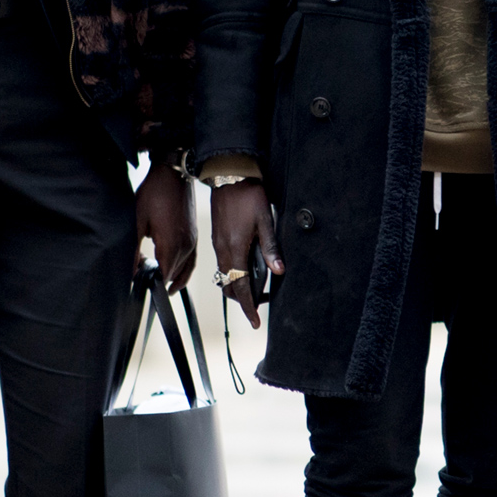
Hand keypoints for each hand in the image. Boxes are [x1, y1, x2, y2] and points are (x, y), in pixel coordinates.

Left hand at [136, 166, 195, 291]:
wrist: (174, 173)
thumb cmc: (155, 193)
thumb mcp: (137, 220)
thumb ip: (133, 249)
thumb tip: (129, 271)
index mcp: (172, 244)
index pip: (164, 277)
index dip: (150, 281)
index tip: (138, 277)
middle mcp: (186, 246)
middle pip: (173, 275)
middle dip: (157, 277)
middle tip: (140, 267)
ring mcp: (192, 242)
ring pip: (184, 271)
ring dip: (170, 275)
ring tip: (153, 275)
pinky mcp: (194, 236)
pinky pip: (191, 262)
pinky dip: (183, 271)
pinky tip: (174, 275)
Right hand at [209, 181, 278, 328]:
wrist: (228, 174)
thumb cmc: (248, 194)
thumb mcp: (265, 220)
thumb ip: (271, 247)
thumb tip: (279, 271)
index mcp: (234, 248)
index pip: (240, 287)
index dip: (248, 307)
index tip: (255, 322)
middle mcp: (223, 250)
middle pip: (229, 286)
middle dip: (243, 300)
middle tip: (261, 304)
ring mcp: (218, 244)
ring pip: (225, 276)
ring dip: (238, 287)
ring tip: (257, 289)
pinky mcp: (217, 238)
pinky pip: (223, 264)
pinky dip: (234, 274)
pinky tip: (248, 268)